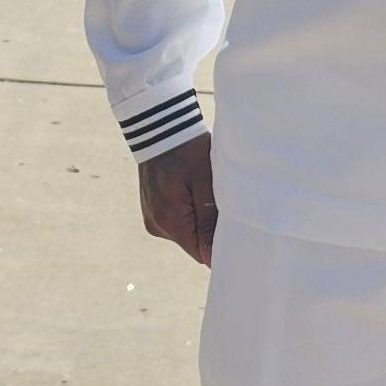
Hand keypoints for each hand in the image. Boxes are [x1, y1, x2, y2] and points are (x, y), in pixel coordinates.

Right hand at [138, 135, 217, 266]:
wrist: (159, 126)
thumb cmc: (187, 150)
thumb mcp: (206, 183)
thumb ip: (208, 223)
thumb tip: (212, 258)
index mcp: (169, 220)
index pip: (201, 253)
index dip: (219, 246)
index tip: (234, 230)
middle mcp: (156, 225)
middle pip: (194, 244)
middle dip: (210, 229)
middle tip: (222, 202)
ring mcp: (152, 218)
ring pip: (186, 233)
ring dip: (199, 220)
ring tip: (204, 191)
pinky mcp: (152, 210)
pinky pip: (176, 221)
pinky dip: (188, 212)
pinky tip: (192, 190)